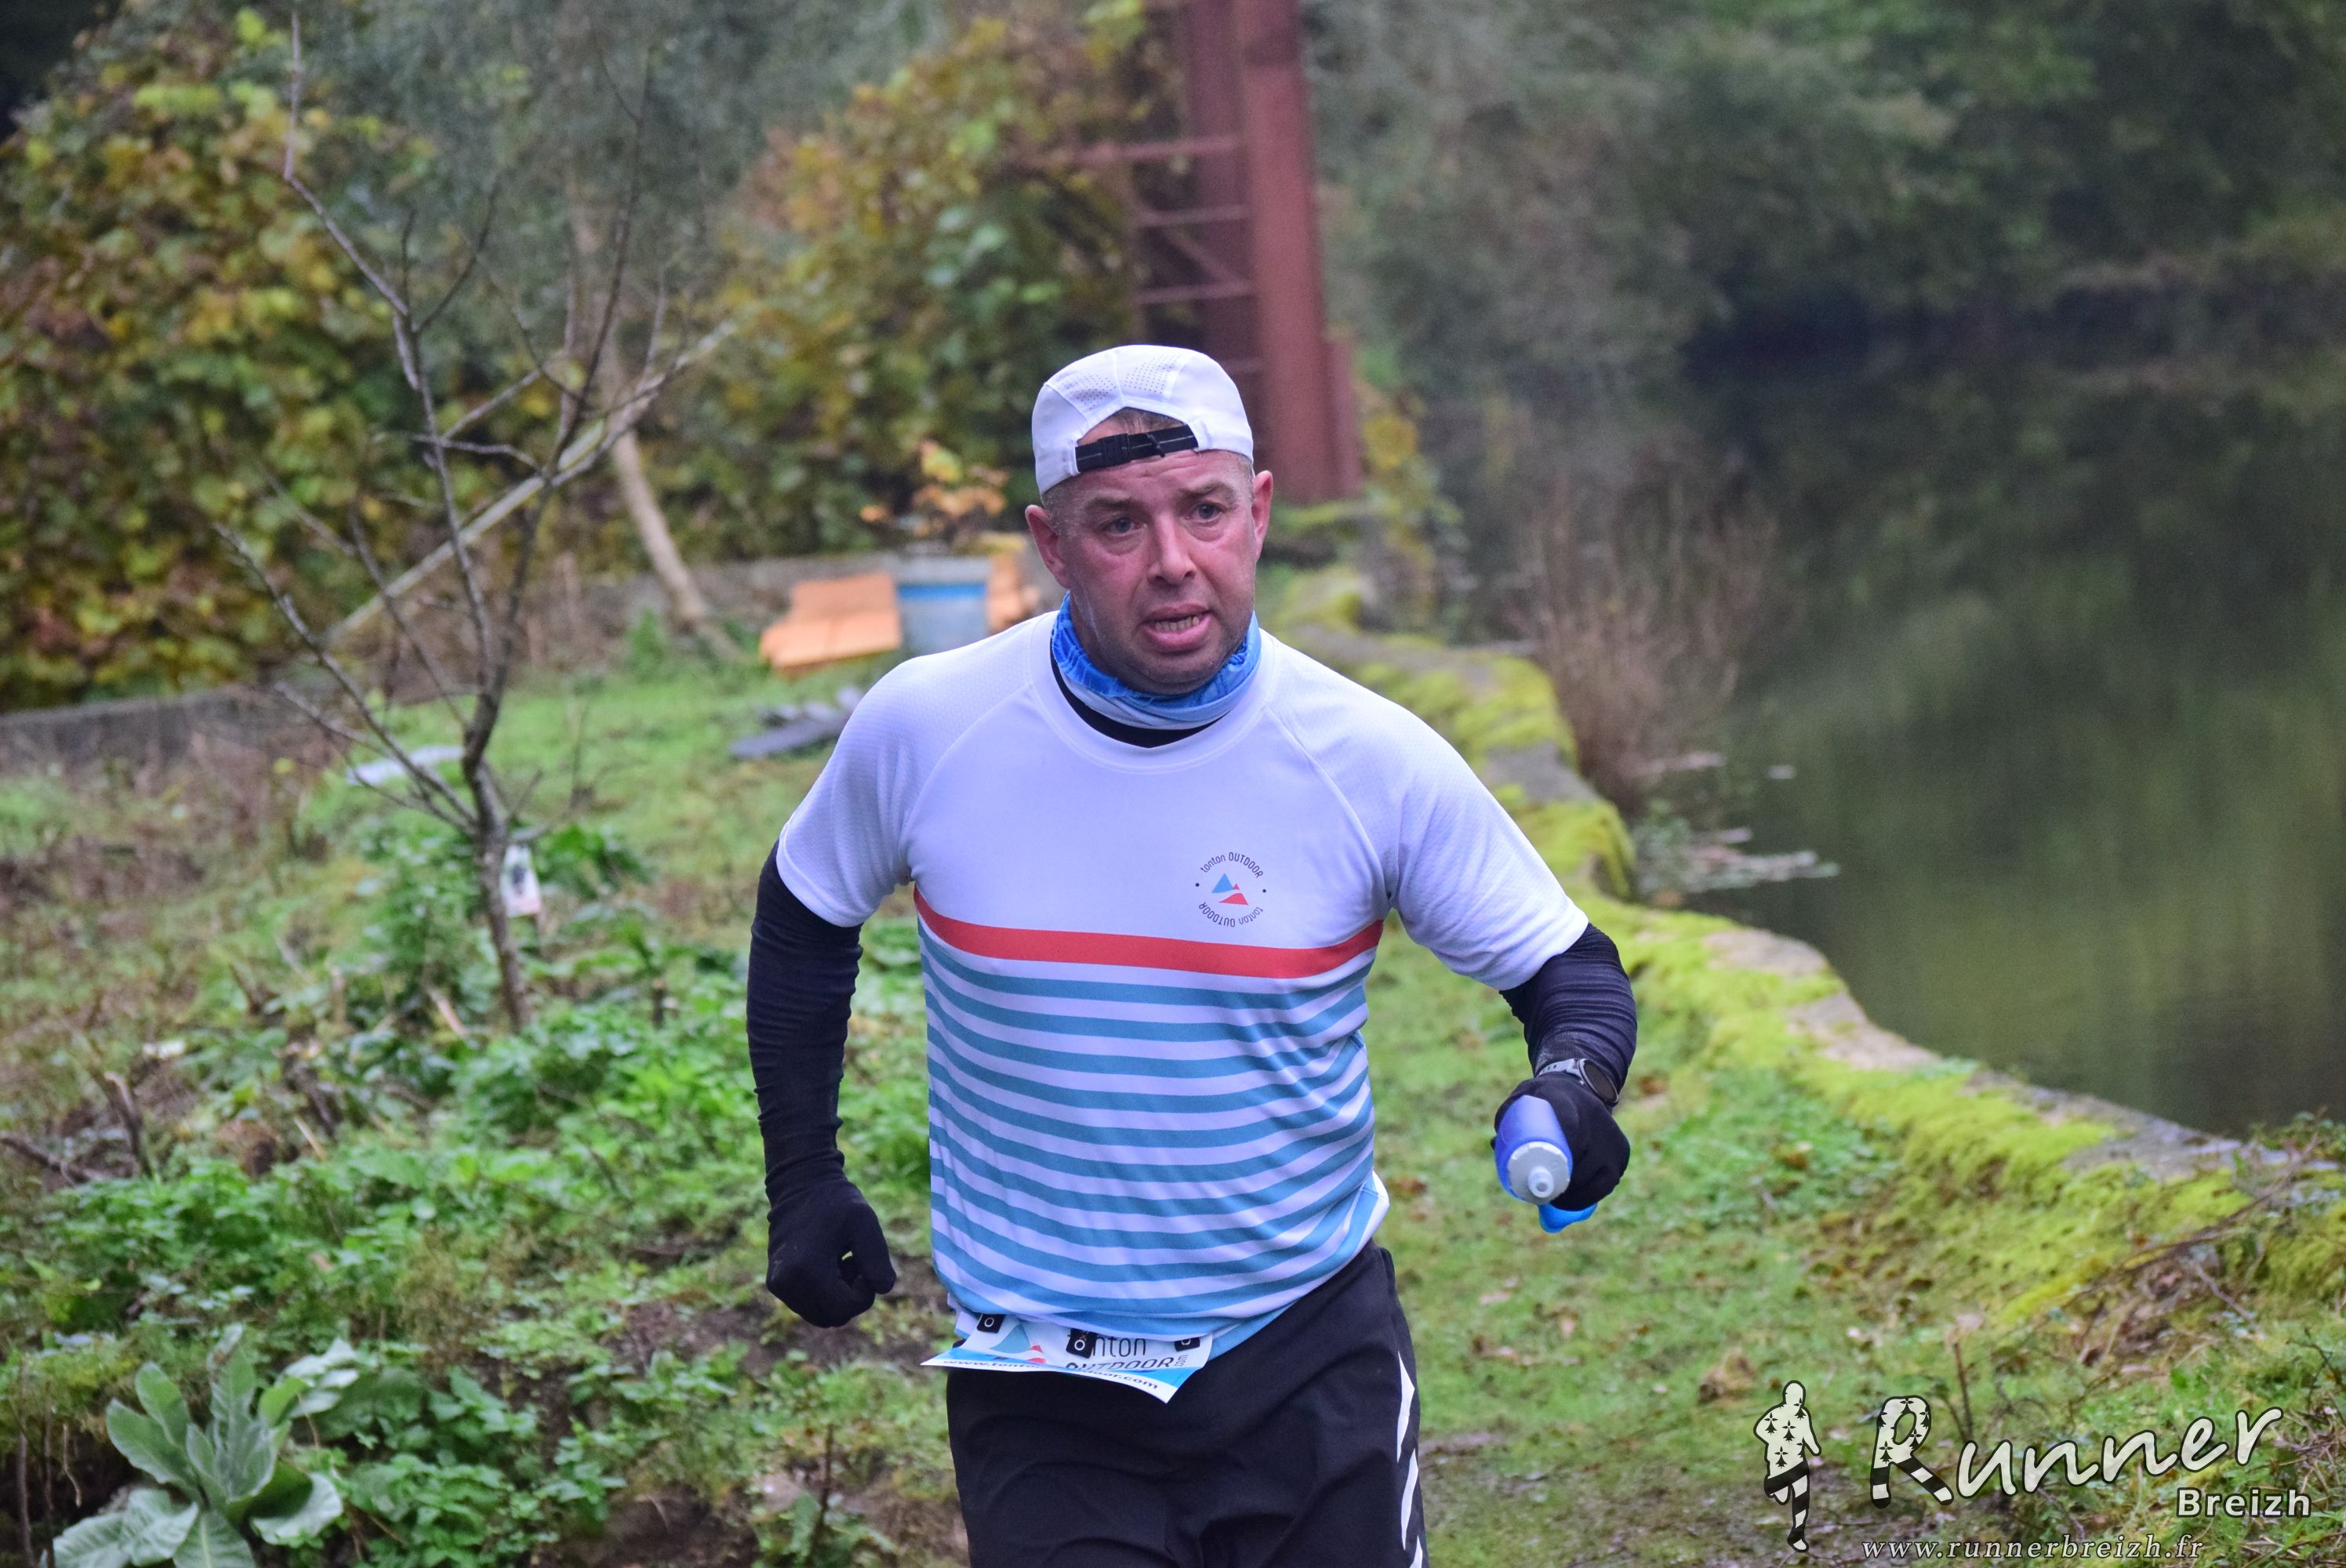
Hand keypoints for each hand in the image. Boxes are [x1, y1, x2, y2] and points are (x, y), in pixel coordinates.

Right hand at [765, 1176, 896, 1327]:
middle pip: (834, 1317)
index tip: (862, 1260)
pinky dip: (825, 1293)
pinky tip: (828, 1263)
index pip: (845, 1308)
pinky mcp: (776, 1283)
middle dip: (852, 1296)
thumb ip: (877, 1259)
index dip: (865, 1290)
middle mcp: (786, 1283)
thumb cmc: (836, 1202)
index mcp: (806, 1270)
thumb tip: (883, 1290)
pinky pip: (809, 1305)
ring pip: (822, 1315)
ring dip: (838, 1295)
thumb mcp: (864, 1223)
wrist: (800, 1185)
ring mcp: (778, 1285)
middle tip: (854, 1260)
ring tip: (841, 1261)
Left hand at [1494, 1072, 1629, 1211]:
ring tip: (1556, 1200)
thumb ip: (1508, 1116)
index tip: (1544, 1173)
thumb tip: (1497, 1146)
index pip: (1568, 1122)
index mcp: (1568, 1099)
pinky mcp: (1622, 1151)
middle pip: (1581, 1158)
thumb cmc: (1545, 1099)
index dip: (1560, 1150)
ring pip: (1596, 1175)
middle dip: (1562, 1183)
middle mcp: (1595, 1116)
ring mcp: (1612, 1135)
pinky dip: (1590, 1195)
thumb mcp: (1524, 1097)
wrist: (1581, 1089)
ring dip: (1576, 1193)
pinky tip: (1576, 1200)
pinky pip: (1608, 1182)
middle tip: (1542, 1194)